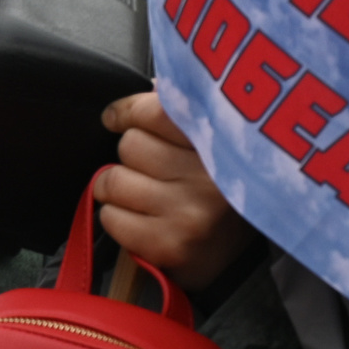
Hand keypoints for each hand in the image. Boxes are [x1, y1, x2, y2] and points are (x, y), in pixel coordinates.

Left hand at [97, 92, 251, 293]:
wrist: (238, 263)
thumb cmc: (218, 194)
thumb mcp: (216, 149)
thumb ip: (186, 116)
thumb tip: (153, 85)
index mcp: (223, 144)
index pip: (157, 110)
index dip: (129, 112)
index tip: (117, 118)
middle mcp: (210, 177)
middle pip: (130, 145)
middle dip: (131, 157)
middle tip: (153, 171)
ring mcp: (189, 213)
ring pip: (112, 180)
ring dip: (117, 188)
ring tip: (145, 197)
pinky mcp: (168, 244)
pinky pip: (110, 217)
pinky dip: (117, 218)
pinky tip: (142, 221)